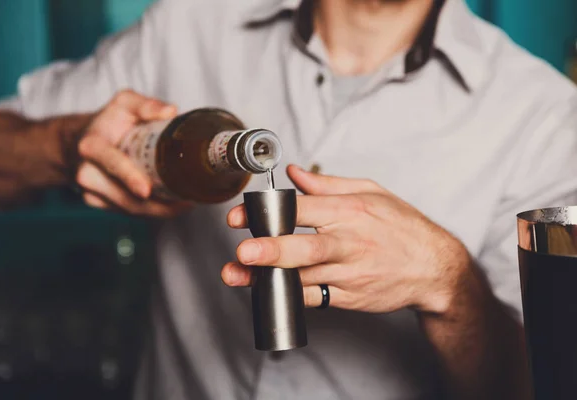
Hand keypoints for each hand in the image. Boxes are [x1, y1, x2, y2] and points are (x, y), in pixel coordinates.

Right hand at [75, 90, 191, 216]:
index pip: (112, 164)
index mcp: (92, 146)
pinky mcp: (98, 203)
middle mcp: (87, 172)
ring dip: (159, 211)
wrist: (81, 140)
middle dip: (157, 203)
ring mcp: (91, 191)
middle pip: (125, 196)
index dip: (129, 177)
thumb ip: (145, 105)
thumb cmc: (109, 122)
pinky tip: (170, 205)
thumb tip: (170, 112)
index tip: (146, 190)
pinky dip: (150, 211)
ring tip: (185, 204)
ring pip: (130, 209)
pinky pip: (128, 212)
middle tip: (188, 200)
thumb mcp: (124, 103)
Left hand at [223, 165, 471, 314]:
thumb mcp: (372, 193)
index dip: (268, 211)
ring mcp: (349, 273)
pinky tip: (266, 289)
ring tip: (236, 275)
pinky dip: (288, 294)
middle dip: (272, 250)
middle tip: (243, 253)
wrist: (435, 268)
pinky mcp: (349, 297)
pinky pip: (313, 298)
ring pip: (303, 278)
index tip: (240, 215)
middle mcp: (349, 243)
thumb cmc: (403, 227)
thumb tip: (292, 173)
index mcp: (351, 211)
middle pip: (305, 248)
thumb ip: (327, 185)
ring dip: (267, 278)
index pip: (303, 209)